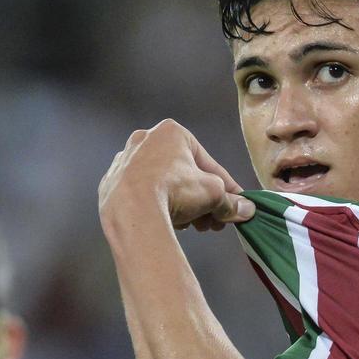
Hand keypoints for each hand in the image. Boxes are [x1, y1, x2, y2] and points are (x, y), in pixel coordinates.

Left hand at [99, 119, 253, 231]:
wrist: (131, 211)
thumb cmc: (174, 191)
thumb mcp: (214, 194)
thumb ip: (231, 201)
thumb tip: (246, 210)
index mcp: (171, 132)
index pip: (208, 162)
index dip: (227, 187)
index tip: (236, 204)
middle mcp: (144, 141)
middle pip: (185, 174)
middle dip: (202, 200)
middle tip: (213, 221)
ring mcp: (124, 162)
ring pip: (163, 185)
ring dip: (182, 205)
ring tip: (192, 226)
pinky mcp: (111, 184)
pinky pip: (142, 195)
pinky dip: (157, 206)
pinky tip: (168, 222)